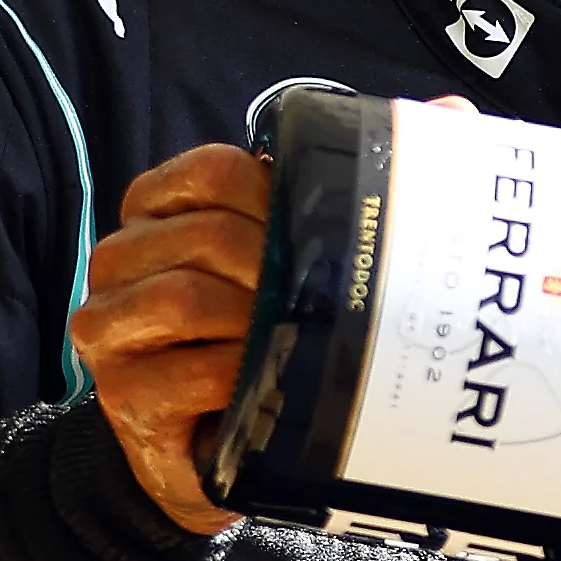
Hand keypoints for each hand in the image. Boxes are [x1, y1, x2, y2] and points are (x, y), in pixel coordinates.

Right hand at [70, 97, 481, 535]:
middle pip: (203, 234)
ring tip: (299, 339)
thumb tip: (450, 112)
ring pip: (185, 298)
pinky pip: (189, 371)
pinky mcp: (123, 394)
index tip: (321, 230)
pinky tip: (270, 385)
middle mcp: (121, 260)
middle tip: (323, 298)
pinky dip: (242, 377)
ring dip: (256, 321)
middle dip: (274, 265)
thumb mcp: (306, 257)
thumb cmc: (266, 337)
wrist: (221, 449)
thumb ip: (363, 183)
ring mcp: (110, 327)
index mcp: (159, 211)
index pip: (208, 171)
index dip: (272, 195)